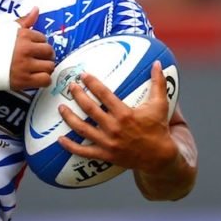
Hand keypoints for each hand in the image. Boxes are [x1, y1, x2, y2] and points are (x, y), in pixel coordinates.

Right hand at [9, 7, 55, 90]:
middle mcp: (26, 49)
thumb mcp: (5, 29)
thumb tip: (36, 10)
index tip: (32, 49)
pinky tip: (35, 78)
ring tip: (36, 69)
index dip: (38, 44)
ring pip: (49, 66)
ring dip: (44, 68)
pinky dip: (43, 80)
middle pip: (49, 52)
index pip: (43, 38)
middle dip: (45, 56)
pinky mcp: (24, 80)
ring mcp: (25, 65)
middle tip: (38, 59)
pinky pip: (45, 80)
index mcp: (23, 35)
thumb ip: (24, 20)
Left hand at [57, 61, 177, 170]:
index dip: (92, 83)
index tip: (83, 75)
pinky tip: (60, 139)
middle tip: (70, 86)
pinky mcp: (105, 154)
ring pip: (82, 129)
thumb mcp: (160, 105)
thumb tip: (157, 63)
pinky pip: (83, 152)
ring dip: (69, 118)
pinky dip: (70, 146)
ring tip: (61, 108)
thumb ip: (158, 83)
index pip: (104, 95)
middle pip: (89, 109)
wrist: (159, 157)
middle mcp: (114, 127)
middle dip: (77, 96)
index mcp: (124, 114)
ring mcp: (108, 142)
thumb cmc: (158, 129)